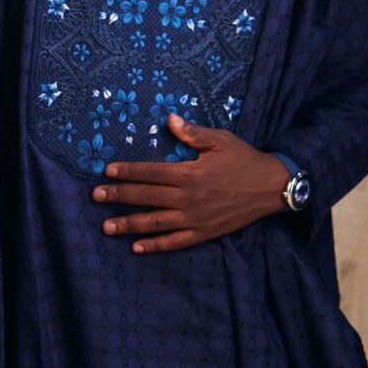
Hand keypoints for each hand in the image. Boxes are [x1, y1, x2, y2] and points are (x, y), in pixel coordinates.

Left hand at [90, 112, 289, 252]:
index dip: (128, 172)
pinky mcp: (203, 233)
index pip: (151, 172)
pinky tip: (136, 247)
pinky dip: (155, 246)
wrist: (272, 187)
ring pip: (155, 222)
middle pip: (147, 197)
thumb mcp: (221, 140)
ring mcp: (195, 218)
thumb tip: (169, 119)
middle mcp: (189, 198)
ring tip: (106, 227)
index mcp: (190, 173)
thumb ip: (192, 133)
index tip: (107, 172)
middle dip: (119, 196)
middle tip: (95, 196)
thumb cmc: (245, 160)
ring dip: (129, 225)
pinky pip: (175, 242)